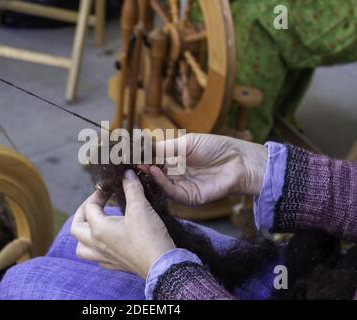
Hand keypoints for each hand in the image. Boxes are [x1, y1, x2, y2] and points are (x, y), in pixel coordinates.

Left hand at [71, 170, 175, 278]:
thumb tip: (127, 174)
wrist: (162, 265)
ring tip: (94, 225)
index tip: (109, 187)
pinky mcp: (116, 265)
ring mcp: (105, 257)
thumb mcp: (140, 207)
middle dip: (82, 213)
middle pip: (76, 228)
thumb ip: (132, 188)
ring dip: (84, 235)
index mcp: (98, 229)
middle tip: (95, 204)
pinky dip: (98, 248)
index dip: (98, 194)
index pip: (89, 207)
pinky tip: (109, 242)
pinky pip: (98, 258)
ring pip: (82, 248)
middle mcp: (97, 244)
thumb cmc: (149, 236)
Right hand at [142, 133, 267, 205]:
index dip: (143, 159)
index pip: (154, 162)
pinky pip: (171, 192)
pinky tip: (155, 172)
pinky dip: (161, 183)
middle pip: (154, 175)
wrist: (239, 161)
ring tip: (141, 165)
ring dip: (149, 176)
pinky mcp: (189, 198)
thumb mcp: (186, 143)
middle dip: (142, 169)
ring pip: (160, 185)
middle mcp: (176, 175)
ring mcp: (182, 187)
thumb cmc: (215, 147)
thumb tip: (143, 150)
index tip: (130, 154)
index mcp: (175, 161)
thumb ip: (165, 148)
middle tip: (130, 162)